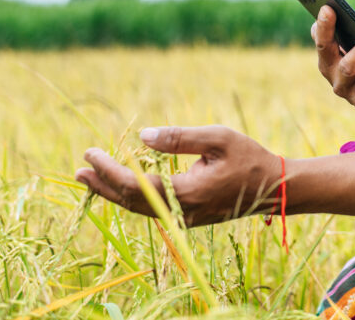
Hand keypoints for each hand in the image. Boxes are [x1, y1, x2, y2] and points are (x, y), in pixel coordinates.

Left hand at [75, 125, 281, 226]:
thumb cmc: (250, 158)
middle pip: (130, 202)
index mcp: (187, 192)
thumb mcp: (219, 138)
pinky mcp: (189, 216)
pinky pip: (152, 208)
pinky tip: (123, 184)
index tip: (91, 153)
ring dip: (113, 192)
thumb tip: (142, 137)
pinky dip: (132, 196)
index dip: (109, 170)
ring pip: (139, 207)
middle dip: (103, 184)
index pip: (135, 184)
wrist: (275, 188)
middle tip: (79, 169)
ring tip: (91, 178)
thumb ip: (179, 138)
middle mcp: (181, 211)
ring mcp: (184, 217)